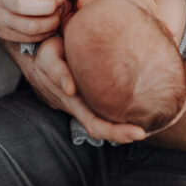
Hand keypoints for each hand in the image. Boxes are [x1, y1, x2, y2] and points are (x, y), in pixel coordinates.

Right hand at [0, 0, 64, 42]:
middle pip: (22, 4)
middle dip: (49, 5)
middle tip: (58, 1)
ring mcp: (0, 18)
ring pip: (30, 26)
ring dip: (51, 22)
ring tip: (56, 14)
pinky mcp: (5, 33)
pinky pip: (30, 38)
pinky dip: (46, 32)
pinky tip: (49, 24)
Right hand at [20, 36, 147, 144]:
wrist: (35, 53)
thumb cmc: (45, 52)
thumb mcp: (48, 57)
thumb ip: (58, 72)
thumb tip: (70, 88)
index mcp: (72, 101)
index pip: (95, 124)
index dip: (116, 132)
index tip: (139, 133)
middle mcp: (79, 107)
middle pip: (103, 128)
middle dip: (124, 133)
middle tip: (144, 132)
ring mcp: (82, 102)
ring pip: (104, 120)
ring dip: (123, 124)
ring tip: (150, 123)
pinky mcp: (86, 93)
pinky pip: (104, 107)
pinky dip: (119, 112)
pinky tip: (138, 105)